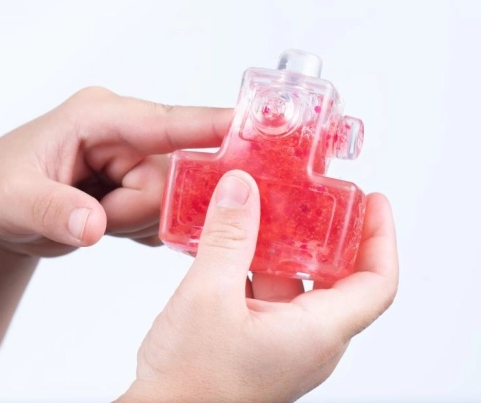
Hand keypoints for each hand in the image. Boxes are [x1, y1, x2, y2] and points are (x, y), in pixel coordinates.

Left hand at [0, 87, 230, 256]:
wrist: (3, 210)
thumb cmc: (0, 188)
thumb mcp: (12, 199)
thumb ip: (51, 210)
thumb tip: (91, 225)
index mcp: (100, 117)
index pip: (165, 122)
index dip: (208, 126)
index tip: (248, 126)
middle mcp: (128, 133)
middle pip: (172, 178)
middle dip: (135, 210)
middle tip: (95, 216)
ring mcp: (139, 158)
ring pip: (172, 201)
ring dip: (133, 222)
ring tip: (92, 216)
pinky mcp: (146, 181)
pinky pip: (168, 214)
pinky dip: (139, 228)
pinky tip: (108, 221)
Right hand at [120, 171, 397, 402]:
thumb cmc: (191, 386)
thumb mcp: (208, 295)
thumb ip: (227, 237)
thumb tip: (240, 188)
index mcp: (316, 334)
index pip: (376, 282)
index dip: (380, 237)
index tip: (372, 201)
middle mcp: (308, 340)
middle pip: (340, 278)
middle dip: (333, 234)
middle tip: (320, 197)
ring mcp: (282, 341)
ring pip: (300, 283)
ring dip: (289, 245)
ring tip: (273, 208)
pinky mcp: (258, 340)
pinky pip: (271, 293)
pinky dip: (261, 262)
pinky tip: (238, 241)